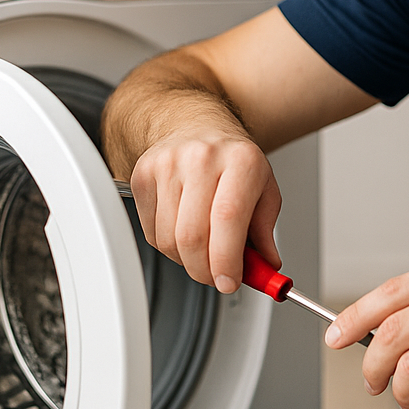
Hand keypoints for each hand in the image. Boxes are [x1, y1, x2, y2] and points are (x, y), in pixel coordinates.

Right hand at [128, 130, 280, 293]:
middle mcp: (202, 157)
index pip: (227, 219)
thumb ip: (266, 233)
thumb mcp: (265, 190)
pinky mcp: (142, 175)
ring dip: (186, 261)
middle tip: (218, 276)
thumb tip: (266, 269)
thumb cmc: (233, 161)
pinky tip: (183, 230)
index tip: (230, 282)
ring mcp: (167, 164)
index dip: (226, 260)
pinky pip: (151, 233)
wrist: (197, 126)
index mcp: (241, 160)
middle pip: (193, 236)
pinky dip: (168, 246)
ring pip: (169, 241)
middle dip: (205, 270)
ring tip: (204, 249)